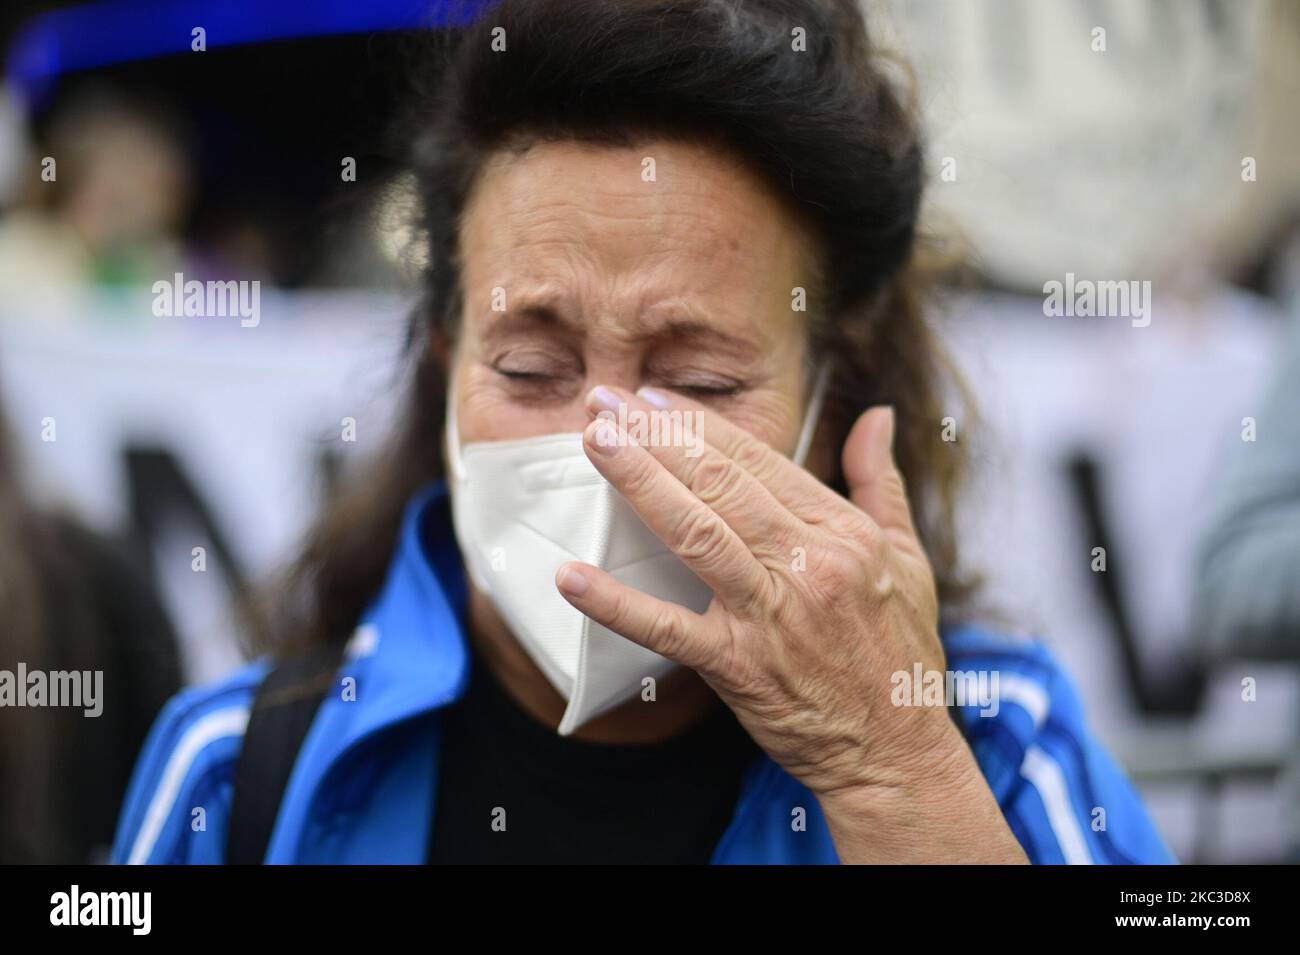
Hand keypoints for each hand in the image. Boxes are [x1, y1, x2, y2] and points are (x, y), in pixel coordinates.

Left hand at [554, 384, 1026, 862]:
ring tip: (595, 442)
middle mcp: (808, 563)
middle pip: (720, 481)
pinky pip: (668, 628)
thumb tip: (878, 415)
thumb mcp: (907, 556)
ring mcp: (772, 615)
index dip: (699, 424)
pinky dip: (617, 603)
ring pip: (696, 532)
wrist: (895, 753)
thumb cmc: (898, 652)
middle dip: (657, 434)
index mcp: (843, 532)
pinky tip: (572, 576)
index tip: (652, 398)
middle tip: (603, 400)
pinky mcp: (740, 667)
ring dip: (639, 482)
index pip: (759, 460)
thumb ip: (882, 481)